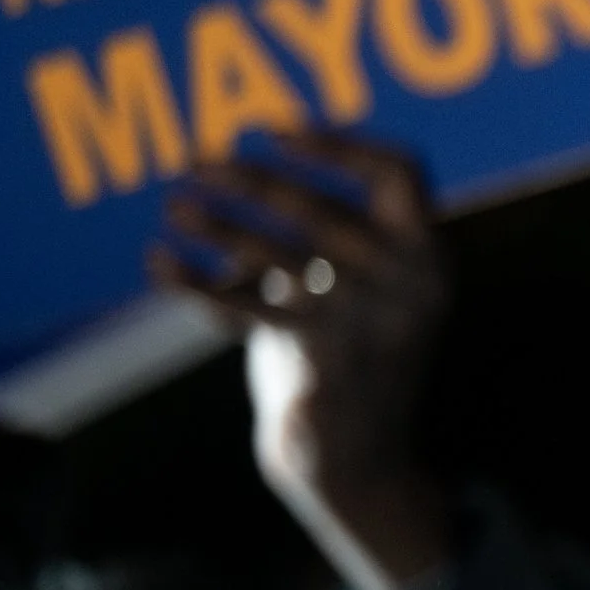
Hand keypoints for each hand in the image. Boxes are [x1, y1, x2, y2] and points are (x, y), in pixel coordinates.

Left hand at [149, 132, 450, 589]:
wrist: (360, 456)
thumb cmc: (355, 355)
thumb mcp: (372, 291)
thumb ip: (335, 236)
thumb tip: (242, 169)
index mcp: (430, 257)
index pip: (400, 173)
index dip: (339, 144)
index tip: (276, 133)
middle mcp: (407, 285)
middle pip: (322, 208)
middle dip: (253, 179)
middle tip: (198, 162)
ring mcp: (364, 323)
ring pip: (276, 254)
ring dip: (217, 224)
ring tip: (176, 204)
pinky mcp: (317, 359)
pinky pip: (243, 308)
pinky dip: (195, 283)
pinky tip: (160, 262)